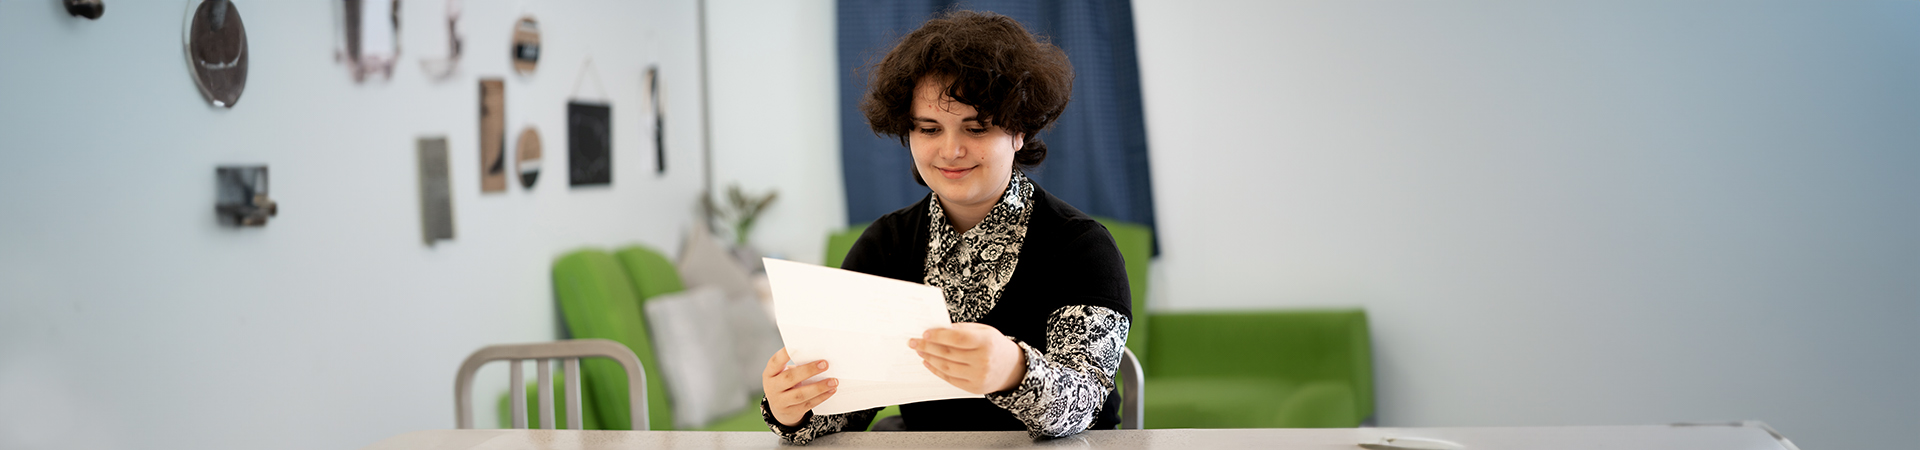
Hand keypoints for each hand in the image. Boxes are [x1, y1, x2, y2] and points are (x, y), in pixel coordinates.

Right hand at [761, 348, 837, 426]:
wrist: (780, 407)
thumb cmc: (785, 383)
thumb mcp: (783, 373)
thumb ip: (796, 366)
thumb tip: (819, 359)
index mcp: (770, 373)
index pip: (775, 361)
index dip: (785, 354)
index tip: (798, 346)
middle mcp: (772, 387)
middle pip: (789, 378)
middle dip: (809, 370)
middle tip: (825, 364)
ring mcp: (780, 401)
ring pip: (800, 394)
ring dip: (819, 387)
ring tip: (833, 381)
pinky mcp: (791, 412)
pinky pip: (808, 404)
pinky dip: (821, 397)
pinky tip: (831, 390)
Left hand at [909, 323, 1026, 394]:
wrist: (1012, 368)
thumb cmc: (994, 346)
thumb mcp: (984, 331)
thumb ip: (962, 329)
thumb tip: (937, 329)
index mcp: (986, 342)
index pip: (957, 338)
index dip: (939, 335)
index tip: (924, 333)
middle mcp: (983, 360)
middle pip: (948, 353)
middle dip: (927, 347)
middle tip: (914, 342)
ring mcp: (979, 376)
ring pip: (947, 367)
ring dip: (929, 359)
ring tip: (920, 351)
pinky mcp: (974, 388)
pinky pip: (950, 379)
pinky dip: (937, 371)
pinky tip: (929, 363)